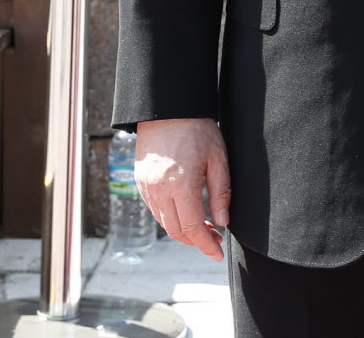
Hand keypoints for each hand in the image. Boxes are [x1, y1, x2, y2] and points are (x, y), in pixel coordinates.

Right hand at [134, 117, 230, 259]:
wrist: (167, 109)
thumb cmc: (197, 129)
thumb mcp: (218, 158)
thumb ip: (221, 192)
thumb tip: (223, 222)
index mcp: (181, 185)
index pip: (193, 228)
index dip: (206, 245)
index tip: (218, 253)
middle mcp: (159, 190)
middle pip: (176, 231)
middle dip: (196, 241)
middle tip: (215, 240)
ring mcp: (147, 187)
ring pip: (164, 223)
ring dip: (184, 231)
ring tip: (204, 227)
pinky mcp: (140, 182)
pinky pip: (155, 210)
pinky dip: (171, 218)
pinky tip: (186, 212)